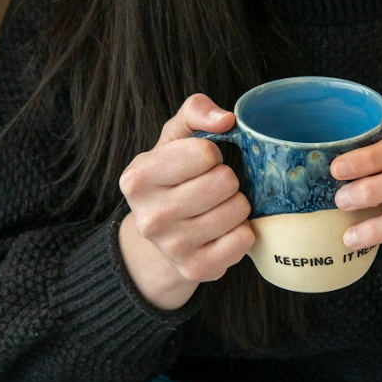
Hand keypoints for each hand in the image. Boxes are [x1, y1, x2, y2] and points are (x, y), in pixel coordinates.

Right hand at [117, 95, 254, 307]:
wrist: (160, 235)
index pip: (204, 153)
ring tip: (215, 208)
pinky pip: (244, 239)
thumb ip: (196, 112)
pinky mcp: (196, 269)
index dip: (211, 154)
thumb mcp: (175, 138)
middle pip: (224, 181)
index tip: (200, 164)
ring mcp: (172, 247)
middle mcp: (149, 217)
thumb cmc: (173, 176)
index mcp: (138, 178)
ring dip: (235, 204)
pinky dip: (241, 231)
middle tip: (211, 188)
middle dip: (226, 179)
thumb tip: (226, 119)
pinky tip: (222, 230)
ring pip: (238, 209)